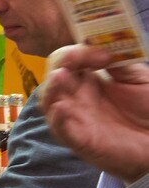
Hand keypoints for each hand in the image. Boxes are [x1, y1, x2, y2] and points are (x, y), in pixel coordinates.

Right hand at [42, 44, 148, 182]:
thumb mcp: (139, 79)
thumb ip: (121, 64)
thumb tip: (102, 46)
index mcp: (89, 80)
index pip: (71, 60)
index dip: (80, 51)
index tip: (103, 54)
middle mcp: (76, 98)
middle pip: (54, 75)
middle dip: (63, 62)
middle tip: (78, 57)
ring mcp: (75, 118)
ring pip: (49, 101)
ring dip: (52, 87)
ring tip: (60, 76)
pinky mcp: (80, 140)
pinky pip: (61, 130)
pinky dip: (58, 119)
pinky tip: (62, 108)